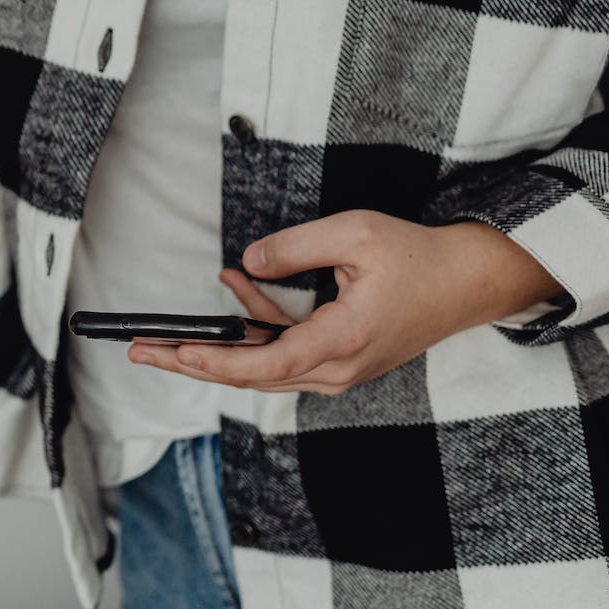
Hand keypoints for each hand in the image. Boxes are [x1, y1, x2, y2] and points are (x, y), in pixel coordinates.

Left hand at [128, 212, 560, 394]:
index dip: (218, 361)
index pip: (268, 363)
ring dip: (216, 347)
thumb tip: (248, 264)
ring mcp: (339, 367)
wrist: (468, 282)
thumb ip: (295, 247)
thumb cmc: (418, 258)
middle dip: (192, 363)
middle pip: (253, 374)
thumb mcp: (355, 234)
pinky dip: (256, 325)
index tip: (178, 350)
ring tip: (164, 334)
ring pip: (263, 367)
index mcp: (344, 340)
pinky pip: (285, 350)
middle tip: (140, 353)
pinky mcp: (339, 358)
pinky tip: (236, 287)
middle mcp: (339, 366)